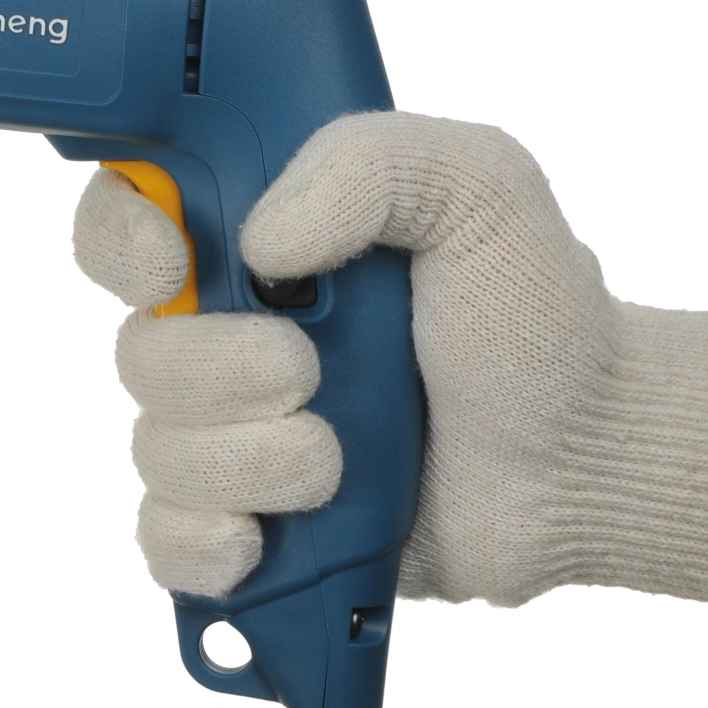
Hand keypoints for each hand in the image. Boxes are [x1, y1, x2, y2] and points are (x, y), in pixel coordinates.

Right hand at [73, 111, 707, 609]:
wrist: (584, 456)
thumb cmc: (535, 317)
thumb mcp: (480, 186)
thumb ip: (371, 162)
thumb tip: (260, 241)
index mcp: (262, 240)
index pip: (126, 216)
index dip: (122, 241)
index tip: (175, 264)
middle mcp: (231, 334)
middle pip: (137, 351)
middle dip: (216, 370)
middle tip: (309, 370)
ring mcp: (237, 435)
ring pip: (157, 451)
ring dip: (248, 461)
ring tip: (337, 460)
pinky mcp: (253, 526)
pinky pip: (166, 543)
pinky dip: (203, 545)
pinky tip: (261, 539)